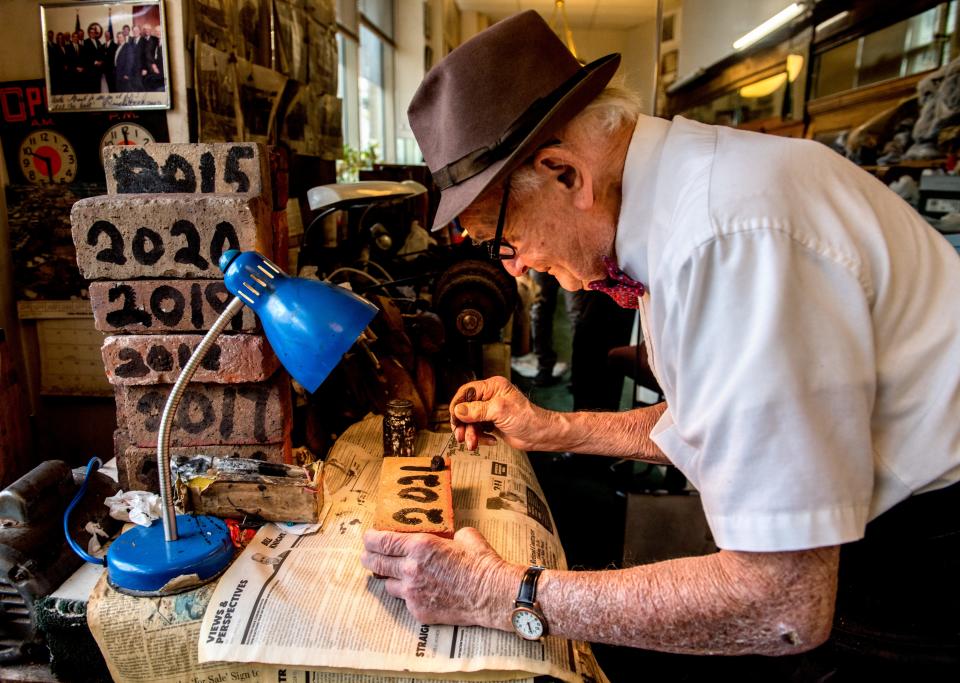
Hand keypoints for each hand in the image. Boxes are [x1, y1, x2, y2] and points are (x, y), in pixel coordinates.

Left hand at [361, 528, 522, 628]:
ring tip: (392, 573)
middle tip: (366, 555)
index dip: (371, 539)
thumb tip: (444, 536)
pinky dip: (407, 595)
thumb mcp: (465, 536)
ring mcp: (413, 592)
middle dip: (368, 558)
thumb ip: (446, 536)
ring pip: (387, 584)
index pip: (383, 542)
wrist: (492, 595)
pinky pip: (404, 600)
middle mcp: (411, 569)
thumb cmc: (481, 563)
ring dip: (388, 577)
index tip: (367, 538)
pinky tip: (416, 591)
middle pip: (377, 563)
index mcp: (421, 546)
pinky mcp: (418, 610)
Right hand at [450, 375, 560, 450]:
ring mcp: (490, 411)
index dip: (457, 405)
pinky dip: (480, 437)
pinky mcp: (492, 423)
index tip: (454, 419)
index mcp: (492, 387)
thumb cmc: (526, 418)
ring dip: (470, 434)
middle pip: (465, 408)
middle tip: (460, 437)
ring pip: (470, 421)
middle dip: (463, 424)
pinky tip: (490, 441)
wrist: (539, 435)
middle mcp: (490, 397)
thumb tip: (458, 410)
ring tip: (473, 444)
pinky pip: (478, 429)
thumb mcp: (500, 411)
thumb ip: (477, 410)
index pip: (466, 392)